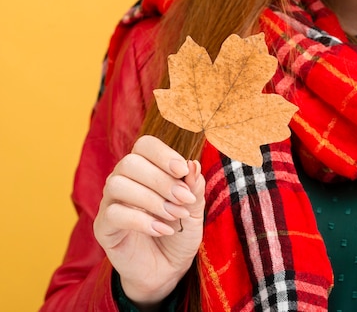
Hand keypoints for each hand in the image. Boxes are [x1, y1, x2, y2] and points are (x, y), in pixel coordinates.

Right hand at [93, 135, 205, 307]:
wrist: (167, 269)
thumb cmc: (179, 233)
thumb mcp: (194, 209)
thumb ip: (194, 187)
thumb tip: (193, 164)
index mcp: (145, 169)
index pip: (145, 145)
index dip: (163, 154)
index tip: (183, 170)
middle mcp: (123, 180)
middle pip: (130, 162)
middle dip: (162, 180)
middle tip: (184, 199)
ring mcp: (110, 203)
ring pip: (118, 184)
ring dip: (152, 200)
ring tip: (174, 216)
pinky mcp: (103, 228)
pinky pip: (114, 214)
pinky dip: (143, 221)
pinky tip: (163, 230)